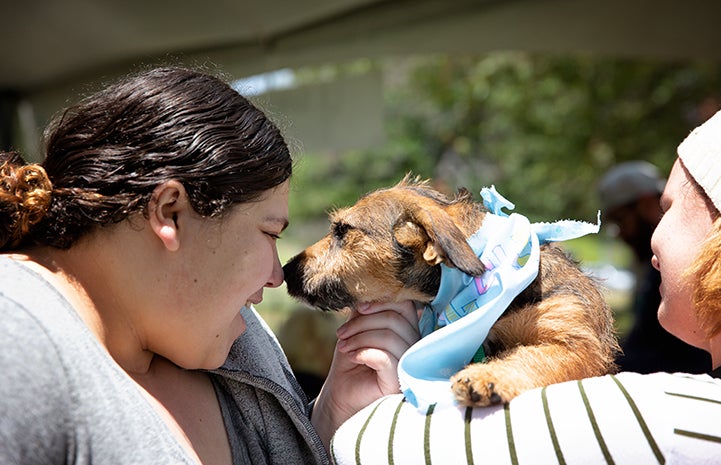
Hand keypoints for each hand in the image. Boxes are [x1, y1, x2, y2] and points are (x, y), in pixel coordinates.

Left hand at [311, 300, 418, 449]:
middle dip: (362, 323)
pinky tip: (351, 356)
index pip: (405, 305)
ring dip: (359, 338)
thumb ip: (365, 310)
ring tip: (343, 346)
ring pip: (389, 337)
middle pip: (395, 319)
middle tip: (341, 334)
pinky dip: (363, 352)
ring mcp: (409, 364)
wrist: (340, 393)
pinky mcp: (399, 382)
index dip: (382, 301)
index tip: (358, 308)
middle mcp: (414, 346)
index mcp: (407, 330)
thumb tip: (366, 296)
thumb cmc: (351, 359)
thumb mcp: (356, 328)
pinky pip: (385, 358)